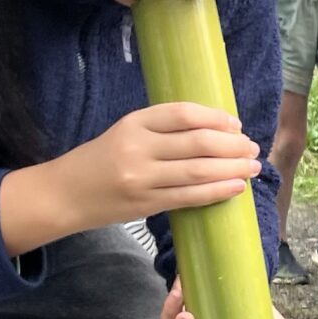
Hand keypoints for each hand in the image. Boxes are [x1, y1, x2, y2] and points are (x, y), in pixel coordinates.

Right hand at [48, 104, 260, 232]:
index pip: (183, 114)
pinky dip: (217, 191)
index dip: (215, 118)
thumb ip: (161, 130)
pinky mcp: (145, 204)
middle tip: (252, 147)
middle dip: (233, 145)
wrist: (65, 194)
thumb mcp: (125, 133)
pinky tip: (236, 187)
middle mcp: (138, 148)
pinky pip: (190, 197)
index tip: (235, 124)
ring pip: (198, 171)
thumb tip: (215, 131)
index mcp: (133, 123)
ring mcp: (142, 178)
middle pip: (198, 143)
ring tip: (252, 167)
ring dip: (232, 168)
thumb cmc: (100, 161)